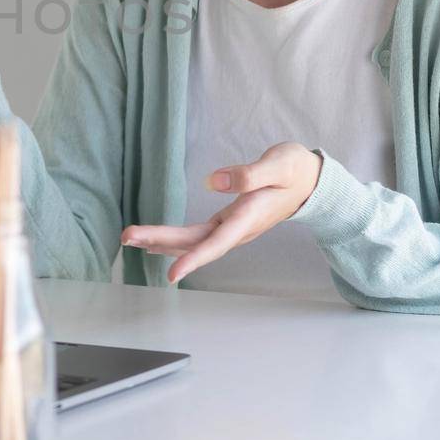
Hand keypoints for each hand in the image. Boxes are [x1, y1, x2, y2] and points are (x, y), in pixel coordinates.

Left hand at [119, 142, 321, 284]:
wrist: (312, 182)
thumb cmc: (296, 169)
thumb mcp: (279, 164)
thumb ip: (249, 174)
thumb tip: (214, 182)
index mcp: (249, 217)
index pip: (216, 242)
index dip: (193, 259)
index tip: (171, 275)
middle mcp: (238, 229)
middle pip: (195, 242)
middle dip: (159, 241)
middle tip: (126, 237)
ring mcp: (233, 228)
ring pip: (193, 241)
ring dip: (161, 241)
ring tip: (130, 239)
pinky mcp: (229, 223)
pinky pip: (197, 236)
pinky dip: (174, 240)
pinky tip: (155, 242)